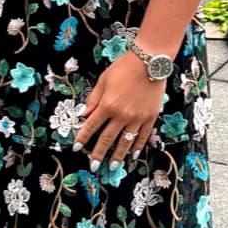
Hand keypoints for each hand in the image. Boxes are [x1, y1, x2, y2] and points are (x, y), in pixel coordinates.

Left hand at [76, 50, 165, 168]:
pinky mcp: (150, 117)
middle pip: (107, 138)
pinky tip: (134, 155)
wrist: (150, 61)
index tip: (77, 148)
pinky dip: (138, 146)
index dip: (83, 138)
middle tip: (93, 166)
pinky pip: (143, 136)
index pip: (91, 126)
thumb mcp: (103, 80)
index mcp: (107, 105)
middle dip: (98, 153)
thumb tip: (83, 115)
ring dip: (118, 155)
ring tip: (113, 167)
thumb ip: (93, 99)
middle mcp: (122, 115)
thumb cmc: (124, 67)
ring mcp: (137, 118)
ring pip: (125, 141)